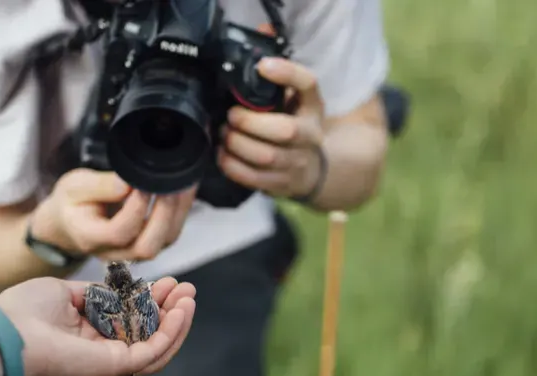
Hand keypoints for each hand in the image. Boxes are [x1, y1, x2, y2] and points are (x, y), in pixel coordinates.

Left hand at [0, 275, 196, 375]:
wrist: (6, 333)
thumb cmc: (23, 312)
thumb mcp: (63, 291)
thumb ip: (94, 292)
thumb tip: (117, 288)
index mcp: (88, 334)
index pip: (130, 321)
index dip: (151, 301)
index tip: (166, 281)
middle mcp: (102, 350)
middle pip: (149, 333)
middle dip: (171, 309)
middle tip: (187, 288)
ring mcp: (109, 360)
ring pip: (157, 345)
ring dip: (178, 322)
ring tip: (190, 297)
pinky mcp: (114, 365)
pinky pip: (153, 351)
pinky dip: (171, 332)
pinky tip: (181, 310)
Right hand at [33, 169, 195, 261]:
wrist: (70, 222)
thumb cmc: (71, 203)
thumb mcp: (74, 186)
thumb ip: (100, 186)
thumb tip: (128, 184)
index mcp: (90, 238)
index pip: (119, 232)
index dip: (135, 209)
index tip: (141, 184)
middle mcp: (114, 253)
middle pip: (146, 247)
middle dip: (163, 214)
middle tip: (167, 183)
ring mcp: (134, 252)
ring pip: (163, 243)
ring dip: (177, 212)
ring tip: (179, 182)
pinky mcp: (149, 244)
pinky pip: (170, 233)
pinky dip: (180, 211)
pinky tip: (183, 189)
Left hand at [218, 56, 325, 199]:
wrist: (313, 169)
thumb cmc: (295, 125)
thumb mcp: (294, 98)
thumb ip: (279, 70)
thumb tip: (263, 30)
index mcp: (313, 107)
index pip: (308, 84)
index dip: (287, 74)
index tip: (263, 67)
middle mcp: (311, 135)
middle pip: (286, 130)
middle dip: (250, 122)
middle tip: (231, 116)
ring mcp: (299, 162)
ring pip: (267, 157)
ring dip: (238, 144)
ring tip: (224, 134)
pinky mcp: (283, 184)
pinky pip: (255, 178)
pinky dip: (233, 166)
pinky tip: (223, 154)